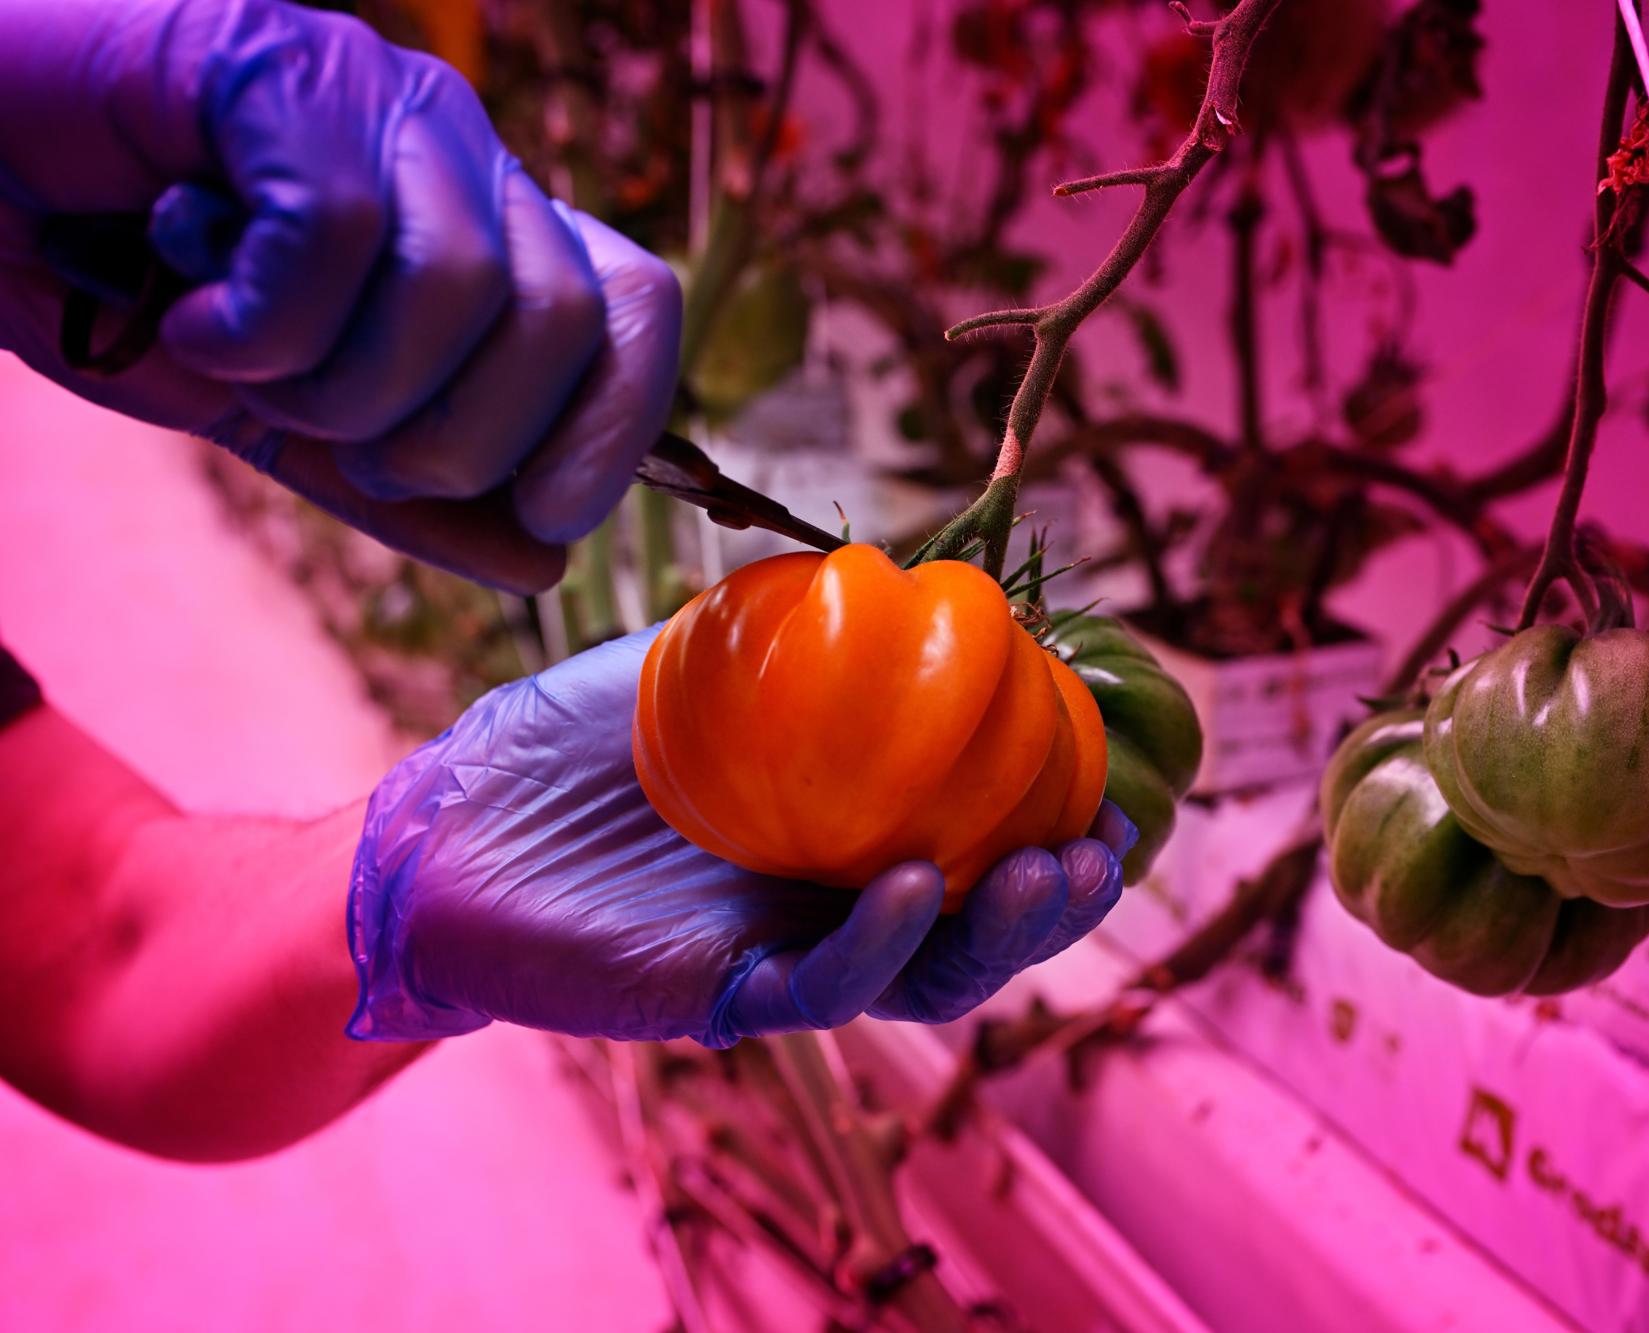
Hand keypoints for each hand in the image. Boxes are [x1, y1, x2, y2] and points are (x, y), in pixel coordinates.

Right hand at [0, 0, 680, 592]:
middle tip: (330, 435)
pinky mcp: (282, 66)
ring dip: (338, 385)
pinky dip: (259, 323)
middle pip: (560, 319)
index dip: (611, 431)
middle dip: (451, 440)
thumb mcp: (284, 418)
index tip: (543, 516)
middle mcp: (454, 149)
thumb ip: (405, 487)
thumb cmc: (121, 288)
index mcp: (483, 225)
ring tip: (243, 364)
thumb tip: (541, 557)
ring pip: (459, 285)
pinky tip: (190, 314)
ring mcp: (375, 96)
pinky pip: (339, 233)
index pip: (634, 310)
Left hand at [347, 628, 1136, 1044]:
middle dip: (1052, 896)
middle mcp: (827, 904)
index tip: (1115, 777)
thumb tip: (902, 574)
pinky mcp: (720, 998)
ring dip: (997, 933)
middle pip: (971, 921)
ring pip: (922, 973)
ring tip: (1054, 872)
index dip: (1047, 817)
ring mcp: (782, 955)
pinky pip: (818, 987)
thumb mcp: (696, 664)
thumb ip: (793, 634)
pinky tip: (914, 883)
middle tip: (1106, 847)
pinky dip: (876, 940)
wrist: (447, 825)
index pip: (969, 836)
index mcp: (838, 832)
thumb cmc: (571, 742)